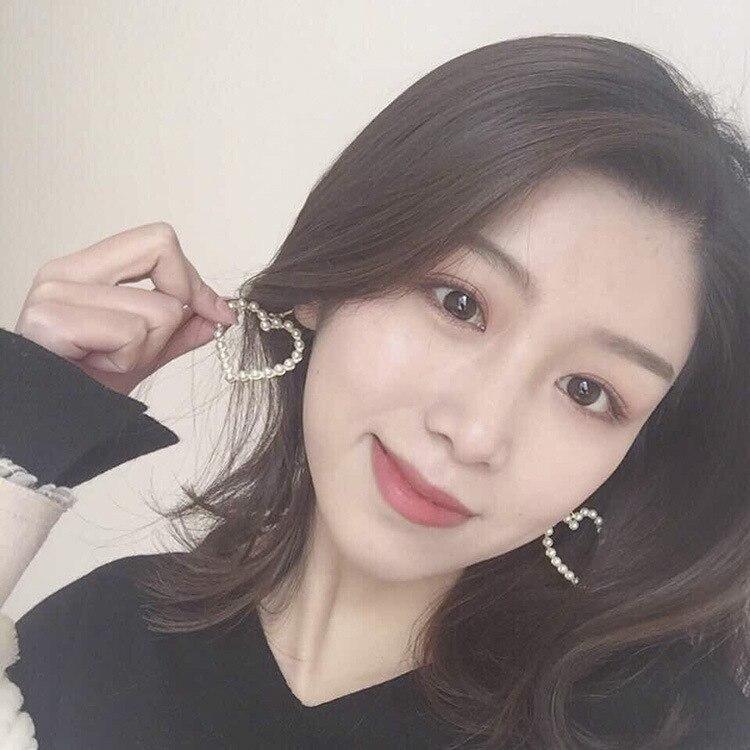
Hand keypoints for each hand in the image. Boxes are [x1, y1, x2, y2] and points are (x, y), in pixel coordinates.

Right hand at [13, 222, 237, 395]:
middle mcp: (65, 272)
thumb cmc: (83, 391)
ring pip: (158, 308)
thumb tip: (219, 313)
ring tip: (108, 362)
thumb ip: (179, 331)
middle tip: (140, 345)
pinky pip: (131, 332)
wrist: (49, 426)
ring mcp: (54, 294)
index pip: (157, 242)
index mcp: (84, 271)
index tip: (215, 313)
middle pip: (161, 252)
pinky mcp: (51, 321)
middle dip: (172, 310)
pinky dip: (126, 361)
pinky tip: (96, 368)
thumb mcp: (142, 355)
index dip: (192, 279)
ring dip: (144, 349)